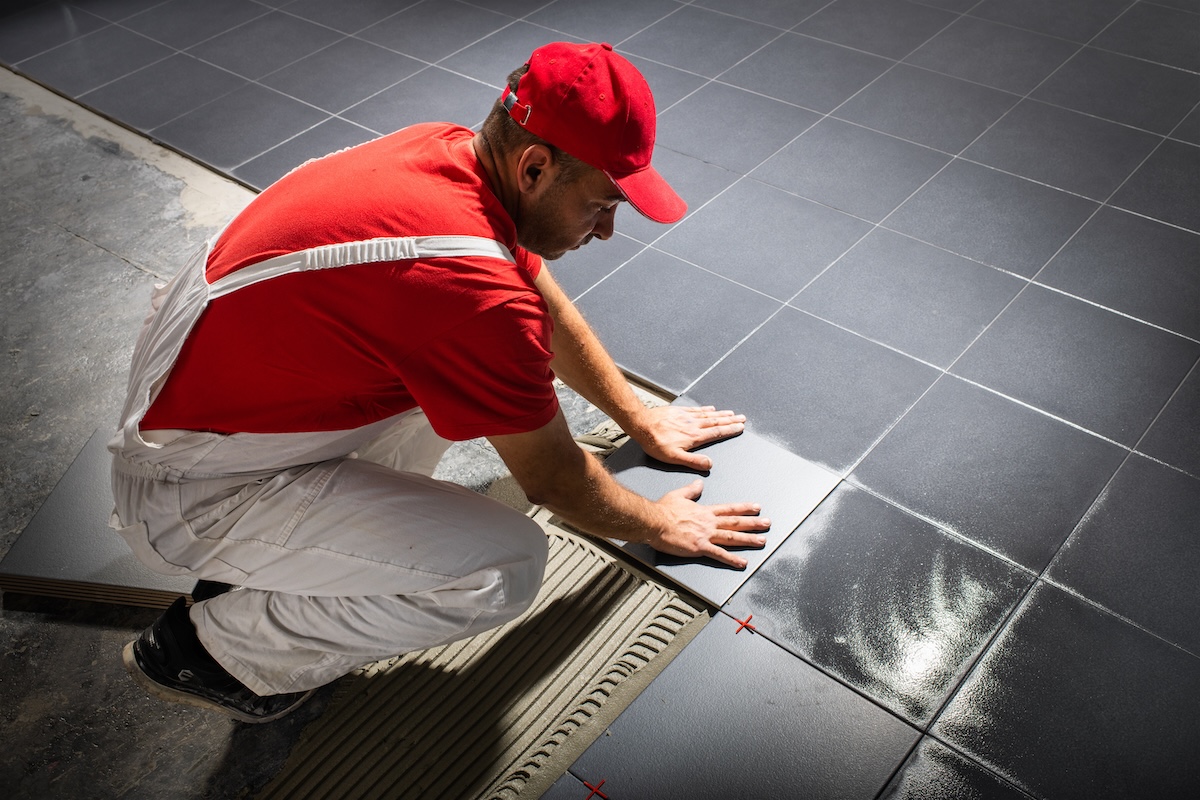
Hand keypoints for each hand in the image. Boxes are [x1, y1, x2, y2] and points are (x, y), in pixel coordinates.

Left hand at [632, 405, 746, 470]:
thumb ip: (693, 461)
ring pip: (708, 415)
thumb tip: (709, 464)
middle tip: (742, 418)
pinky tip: (711, 408)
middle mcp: (693, 425)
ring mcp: (686, 417)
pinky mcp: (678, 411)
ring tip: (732, 413)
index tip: (740, 427)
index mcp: (694, 437)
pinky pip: (696, 410)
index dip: (730, 430)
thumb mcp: (674, 458)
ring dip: (721, 414)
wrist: (642, 425)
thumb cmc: (656, 444)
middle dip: (730, 421)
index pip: (716, 433)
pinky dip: (706, 409)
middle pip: (716, 422)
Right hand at [648, 479, 769, 568]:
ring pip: (732, 537)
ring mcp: (706, 535)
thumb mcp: (678, 495)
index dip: (744, 508)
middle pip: (735, 523)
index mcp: (704, 511)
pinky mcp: (699, 547)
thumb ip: (691, 490)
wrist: (654, 521)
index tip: (756, 507)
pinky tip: (742, 562)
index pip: (729, 509)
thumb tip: (698, 484)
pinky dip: (732, 559)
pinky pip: (719, 554)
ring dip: (748, 539)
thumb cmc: (662, 511)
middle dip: (753, 523)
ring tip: (762, 541)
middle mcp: (708, 522)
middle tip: (767, 524)